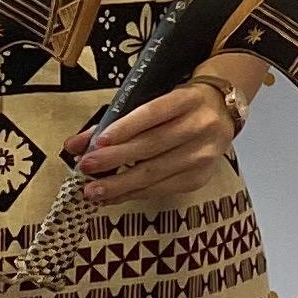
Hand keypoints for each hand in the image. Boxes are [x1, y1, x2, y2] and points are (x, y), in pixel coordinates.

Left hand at [75, 57, 259, 207]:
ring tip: (92, 191)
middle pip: (152, 145)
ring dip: (120, 184)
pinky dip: (133, 193)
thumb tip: (74, 144)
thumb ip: (115, 121)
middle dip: (115, 159)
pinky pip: (161, 188)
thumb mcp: (154, 101)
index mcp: (188, 100)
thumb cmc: (178, 107)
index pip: (154, 113)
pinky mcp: (200, 177)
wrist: (222, 113)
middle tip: (85, 167)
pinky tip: (112, 197)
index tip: (98, 142)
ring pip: (155, 172)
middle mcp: (200, 126)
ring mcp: (203, 155)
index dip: (126, 128)